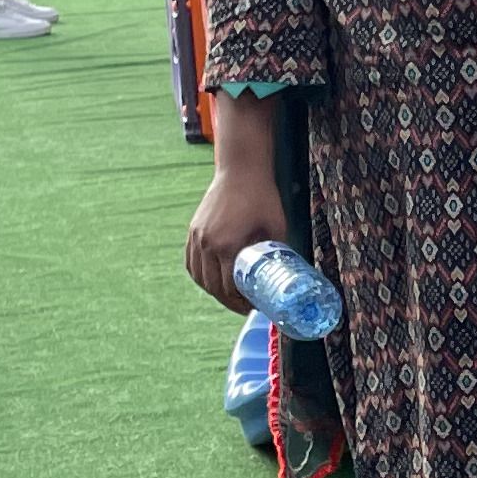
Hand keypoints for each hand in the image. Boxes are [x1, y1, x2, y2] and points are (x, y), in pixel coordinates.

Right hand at [183, 165, 289, 311]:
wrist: (240, 171)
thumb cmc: (262, 197)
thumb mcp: (277, 226)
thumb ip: (276, 251)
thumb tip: (285, 272)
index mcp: (227, 246)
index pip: (229, 287)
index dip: (241, 302)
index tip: (253, 306)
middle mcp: (207, 244)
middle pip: (213, 286)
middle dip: (228, 301)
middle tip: (244, 306)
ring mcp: (197, 237)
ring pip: (199, 277)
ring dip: (213, 290)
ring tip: (230, 296)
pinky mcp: (193, 231)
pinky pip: (191, 262)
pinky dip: (200, 276)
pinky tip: (211, 281)